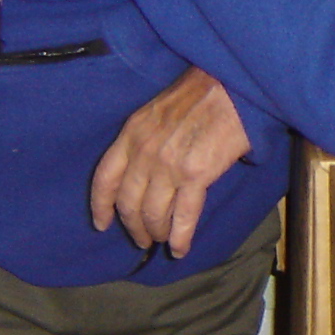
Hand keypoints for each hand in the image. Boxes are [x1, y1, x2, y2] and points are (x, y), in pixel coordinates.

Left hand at [88, 66, 251, 258]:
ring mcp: (168, 165)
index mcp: (131, 133)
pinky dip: (180, 238)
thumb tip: (146, 170)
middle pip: (128, 203)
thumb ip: (146, 138)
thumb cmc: (201, 92)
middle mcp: (144, 152)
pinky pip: (183, 216)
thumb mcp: (158, 110)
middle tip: (141, 239)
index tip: (102, 224)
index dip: (101, 206)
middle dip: (133, 227)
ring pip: (153, 213)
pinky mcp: (196, 175)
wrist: (233, 86)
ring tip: (162, 240)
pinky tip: (179, 249)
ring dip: (156, 233)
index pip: (105, 178)